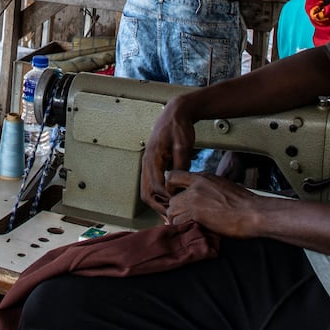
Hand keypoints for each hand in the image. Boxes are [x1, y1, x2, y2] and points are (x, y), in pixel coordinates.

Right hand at [141, 95, 200, 214]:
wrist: (175, 112)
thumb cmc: (179, 127)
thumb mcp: (183, 146)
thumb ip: (180, 165)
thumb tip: (178, 185)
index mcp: (152, 159)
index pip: (156, 188)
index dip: (167, 200)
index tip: (179, 207)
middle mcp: (146, 163)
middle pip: (146, 194)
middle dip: (158, 207)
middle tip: (172, 216)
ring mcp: (147, 163)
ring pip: (146, 190)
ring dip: (157, 202)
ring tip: (170, 211)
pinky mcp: (151, 163)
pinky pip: (149, 184)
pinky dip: (157, 194)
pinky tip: (169, 198)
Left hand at [163, 170, 255, 236]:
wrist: (253, 212)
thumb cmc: (244, 202)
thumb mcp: (223, 186)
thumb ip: (208, 188)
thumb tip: (202, 197)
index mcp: (202, 177)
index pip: (173, 176)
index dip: (170, 188)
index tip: (175, 197)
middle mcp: (195, 186)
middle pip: (171, 200)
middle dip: (176, 211)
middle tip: (184, 220)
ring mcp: (194, 199)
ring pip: (172, 212)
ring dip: (178, 221)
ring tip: (189, 227)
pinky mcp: (196, 214)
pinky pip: (178, 223)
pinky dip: (182, 229)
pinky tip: (192, 231)